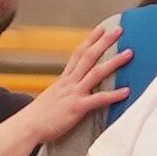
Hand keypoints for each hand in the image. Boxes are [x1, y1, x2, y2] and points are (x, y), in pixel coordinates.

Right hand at [23, 20, 128, 141]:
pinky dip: (114, 94)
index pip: (78, 53)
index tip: (101, 29)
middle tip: (118, 30)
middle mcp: (69, 82)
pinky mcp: (77, 107)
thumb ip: (64, 90)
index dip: (90, 40)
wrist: (27, 126)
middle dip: (104, 42)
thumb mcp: (52, 96)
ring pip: (96, 72)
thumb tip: (71, 88)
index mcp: (64, 79)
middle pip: (89, 56)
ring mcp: (74, 93)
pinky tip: (127, 91)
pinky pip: (99, 99)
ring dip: (114, 62)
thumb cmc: (38, 116)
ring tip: (129, 53)